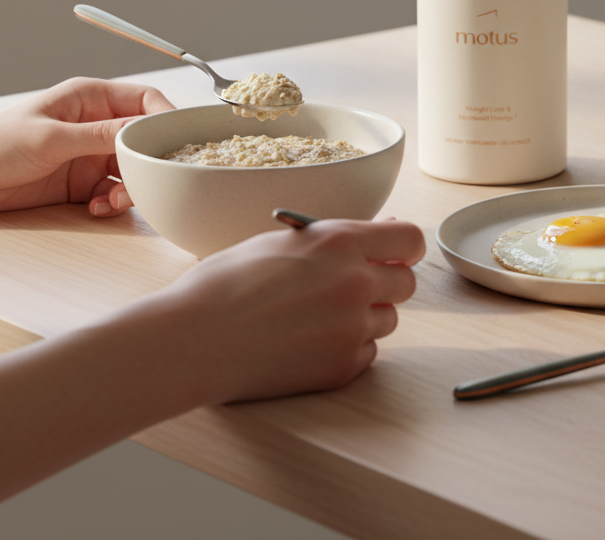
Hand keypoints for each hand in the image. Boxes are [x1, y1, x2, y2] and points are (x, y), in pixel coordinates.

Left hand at [0, 77, 173, 216]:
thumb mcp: (50, 138)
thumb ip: (100, 135)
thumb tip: (144, 129)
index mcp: (90, 99)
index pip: (144, 101)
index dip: (165, 117)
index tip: (176, 139)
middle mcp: (96, 125)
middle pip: (145, 139)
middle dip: (149, 161)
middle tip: (147, 178)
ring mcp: (91, 155)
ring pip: (135, 169)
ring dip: (132, 187)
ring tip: (114, 199)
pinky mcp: (83, 182)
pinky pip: (115, 191)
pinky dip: (113, 202)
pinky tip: (98, 207)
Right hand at [129, 218, 426, 402]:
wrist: (192, 340)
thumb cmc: (227, 284)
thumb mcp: (284, 242)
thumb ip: (336, 240)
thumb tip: (380, 236)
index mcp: (341, 242)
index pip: (411, 239)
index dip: (403, 247)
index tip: (393, 252)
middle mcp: (356, 283)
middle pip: (406, 283)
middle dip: (386, 282)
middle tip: (352, 285)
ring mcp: (351, 329)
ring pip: (388, 320)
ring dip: (365, 316)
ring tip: (319, 315)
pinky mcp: (340, 368)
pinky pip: (368, 353)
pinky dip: (349, 347)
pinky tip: (311, 341)